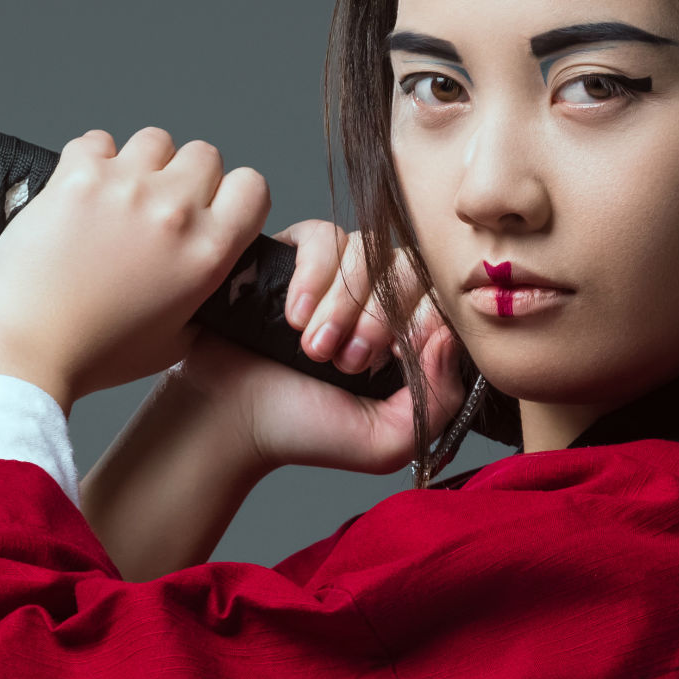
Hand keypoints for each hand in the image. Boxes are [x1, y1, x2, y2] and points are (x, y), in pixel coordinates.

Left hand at [0, 128, 272, 404]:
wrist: (27, 350)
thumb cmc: (94, 353)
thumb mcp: (176, 341)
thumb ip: (202, 296)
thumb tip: (206, 270)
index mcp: (207, 253)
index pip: (253, 187)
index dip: (233, 195)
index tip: (213, 207)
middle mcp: (172, 212)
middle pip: (203, 155)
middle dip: (185, 177)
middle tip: (159, 208)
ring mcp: (123, 187)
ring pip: (154, 141)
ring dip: (141, 165)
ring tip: (118, 199)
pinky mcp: (76, 176)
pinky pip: (97, 141)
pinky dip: (93, 160)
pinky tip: (83, 192)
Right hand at [169, 222, 463, 475]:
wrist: (229, 420)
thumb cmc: (303, 432)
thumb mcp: (388, 441)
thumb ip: (439, 400)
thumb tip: (450, 337)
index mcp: (405, 335)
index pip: (440, 298)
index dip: (420, 322)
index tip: (390, 358)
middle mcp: (374, 298)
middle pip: (406, 269)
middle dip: (378, 318)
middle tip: (346, 363)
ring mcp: (334, 274)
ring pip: (366, 251)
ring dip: (342, 304)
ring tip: (313, 349)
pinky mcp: (292, 254)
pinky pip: (323, 237)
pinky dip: (313, 276)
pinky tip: (293, 318)